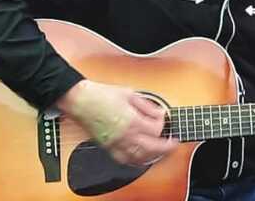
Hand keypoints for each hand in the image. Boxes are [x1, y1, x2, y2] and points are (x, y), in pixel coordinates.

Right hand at [57, 80, 176, 165]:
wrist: (82, 101)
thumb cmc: (103, 94)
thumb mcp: (130, 93)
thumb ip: (147, 105)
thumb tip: (159, 113)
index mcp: (131, 121)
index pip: (156, 130)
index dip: (163, 124)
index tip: (165, 118)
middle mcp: (124, 136)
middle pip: (150, 148)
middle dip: (165, 148)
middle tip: (173, 144)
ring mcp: (115, 144)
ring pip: (138, 157)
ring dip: (152, 156)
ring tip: (161, 150)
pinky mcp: (107, 147)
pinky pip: (124, 159)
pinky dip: (136, 160)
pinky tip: (142, 155)